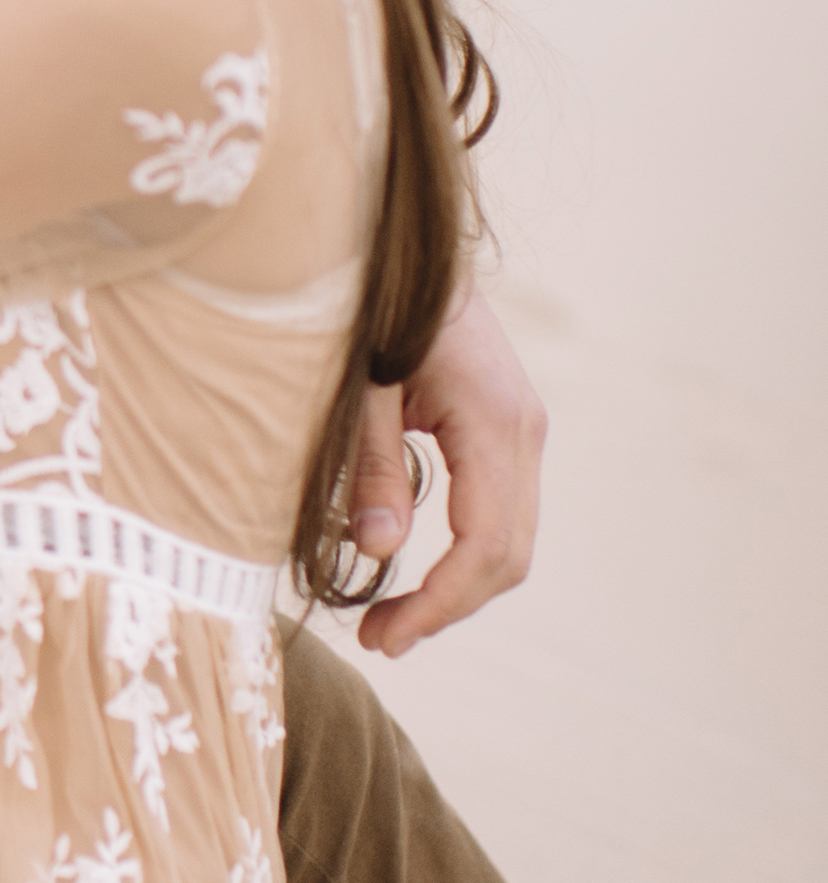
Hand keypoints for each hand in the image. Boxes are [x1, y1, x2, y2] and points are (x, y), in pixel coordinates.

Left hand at [347, 285, 546, 657]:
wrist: (404, 242)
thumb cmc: (372, 304)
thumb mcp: (357, 386)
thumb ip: (371, 466)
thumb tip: (379, 551)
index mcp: (494, 423)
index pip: (486, 546)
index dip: (439, 603)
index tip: (386, 637)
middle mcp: (524, 431)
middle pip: (509, 555)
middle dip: (448, 607)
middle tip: (380, 639)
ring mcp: (523, 429)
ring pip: (512, 539)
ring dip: (458, 588)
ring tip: (390, 618)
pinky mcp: (506, 428)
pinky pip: (499, 511)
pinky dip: (465, 553)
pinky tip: (413, 569)